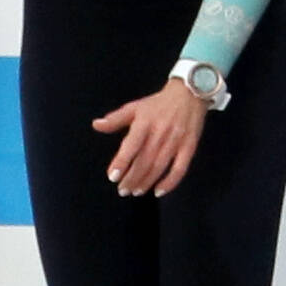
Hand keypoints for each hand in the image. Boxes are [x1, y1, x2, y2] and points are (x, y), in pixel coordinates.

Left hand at [96, 80, 210, 193]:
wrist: (189, 93)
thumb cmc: (158, 103)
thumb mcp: (135, 107)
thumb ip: (115, 119)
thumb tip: (96, 125)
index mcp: (145, 122)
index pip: (132, 145)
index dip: (122, 162)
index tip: (113, 177)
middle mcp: (160, 133)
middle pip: (144, 161)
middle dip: (131, 178)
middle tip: (122, 190)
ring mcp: (176, 141)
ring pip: (159, 167)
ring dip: (146, 182)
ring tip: (135, 191)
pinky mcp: (189, 147)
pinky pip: (180, 169)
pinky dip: (169, 182)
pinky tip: (158, 191)